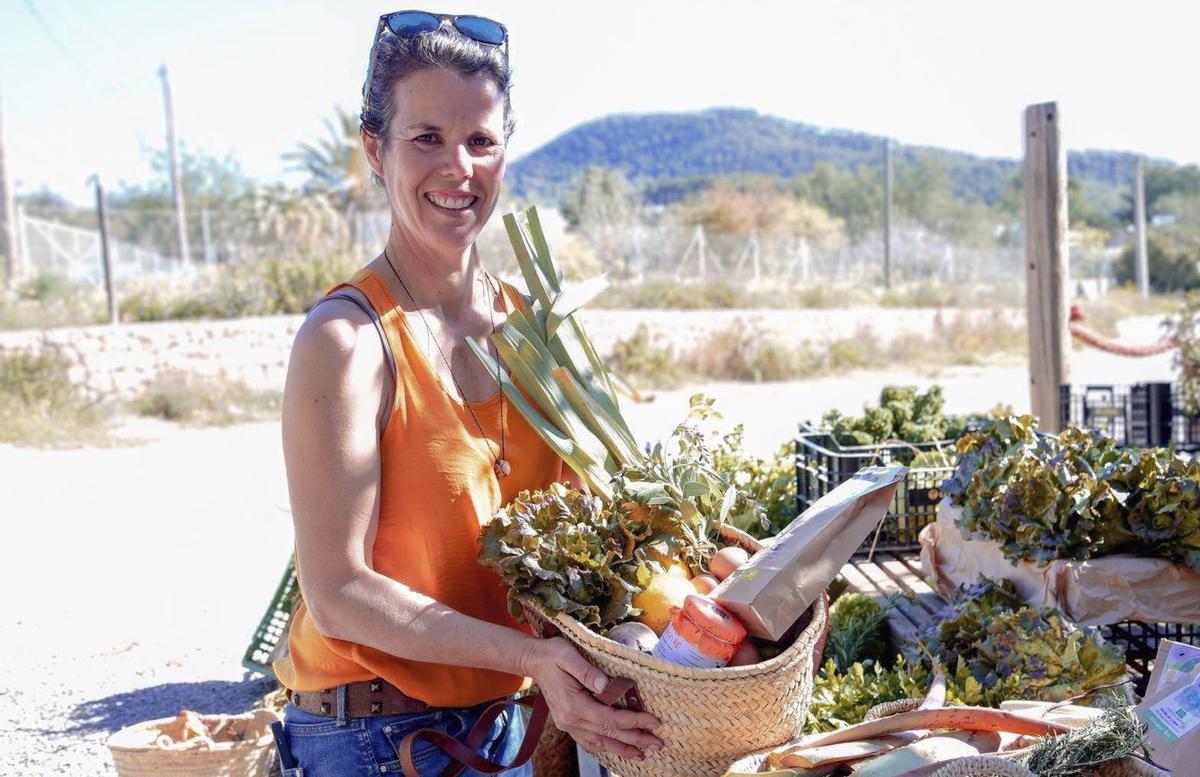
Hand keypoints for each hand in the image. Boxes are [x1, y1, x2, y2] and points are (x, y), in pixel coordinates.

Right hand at [519, 636, 662, 760]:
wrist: (534, 660)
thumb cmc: (553, 654)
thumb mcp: (568, 655)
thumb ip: (587, 671)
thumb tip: (607, 685)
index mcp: (573, 705)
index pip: (609, 719)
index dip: (633, 722)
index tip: (654, 722)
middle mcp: (570, 719)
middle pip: (608, 734)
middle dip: (634, 740)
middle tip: (657, 744)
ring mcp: (568, 723)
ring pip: (599, 742)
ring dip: (621, 748)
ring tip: (641, 754)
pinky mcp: (568, 722)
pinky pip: (588, 740)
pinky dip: (604, 746)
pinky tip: (615, 749)